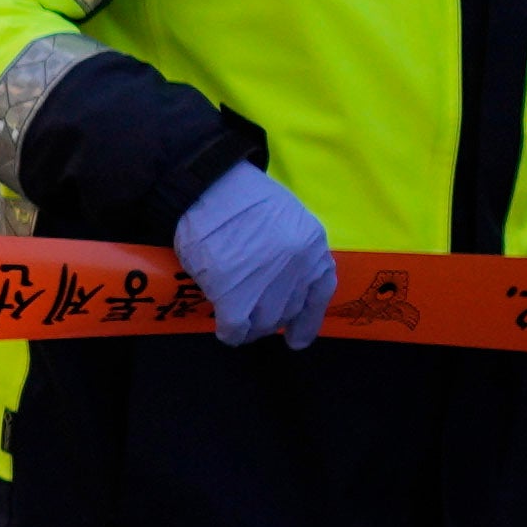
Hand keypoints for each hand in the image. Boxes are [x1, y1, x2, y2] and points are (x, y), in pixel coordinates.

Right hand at [175, 158, 338, 351]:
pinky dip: (230, 333)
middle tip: (251, 314)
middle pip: (288, 311)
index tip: (296, 339)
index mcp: (313, 247)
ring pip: (264, 324)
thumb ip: (292, 247)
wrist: (207, 187)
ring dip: (250, 327)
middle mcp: (298, 270)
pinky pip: (236, 329)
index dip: (307, 320)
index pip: (320, 294)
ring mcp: (268, 286)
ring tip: (236, 321)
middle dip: (271, 318)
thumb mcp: (285, 216)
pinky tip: (224, 328)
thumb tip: (282, 277)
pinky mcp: (235, 297)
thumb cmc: (241, 195)